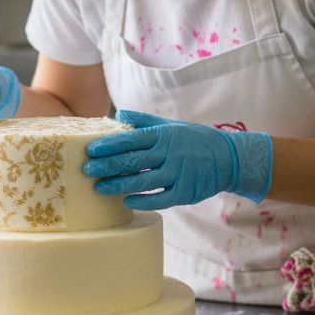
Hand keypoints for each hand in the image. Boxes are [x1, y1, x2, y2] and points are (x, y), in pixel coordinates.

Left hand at [84, 110, 272, 209]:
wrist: (228, 158)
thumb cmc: (194, 140)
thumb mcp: (171, 125)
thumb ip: (144, 121)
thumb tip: (118, 114)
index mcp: (163, 135)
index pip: (131, 139)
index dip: (109, 145)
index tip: (90, 150)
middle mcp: (169, 153)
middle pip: (132, 160)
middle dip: (107, 166)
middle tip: (86, 170)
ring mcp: (178, 173)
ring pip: (143, 181)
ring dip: (119, 185)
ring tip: (99, 188)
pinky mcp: (186, 192)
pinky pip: (160, 199)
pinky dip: (142, 200)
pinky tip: (126, 201)